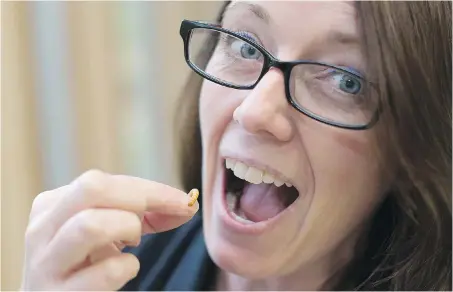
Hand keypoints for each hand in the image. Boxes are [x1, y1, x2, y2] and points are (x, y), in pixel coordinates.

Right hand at [21, 170, 197, 290]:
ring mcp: (46, 265)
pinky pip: (106, 272)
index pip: (101, 181)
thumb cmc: (86, 265)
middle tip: (157, 218)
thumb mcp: (106, 231)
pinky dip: (128, 267)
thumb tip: (187, 205)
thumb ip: (141, 214)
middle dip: (139, 199)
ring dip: (126, 229)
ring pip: (90, 225)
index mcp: (52, 206)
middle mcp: (42, 230)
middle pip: (91, 188)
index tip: (184, 201)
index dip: (150, 189)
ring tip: (133, 243)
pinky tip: (124, 270)